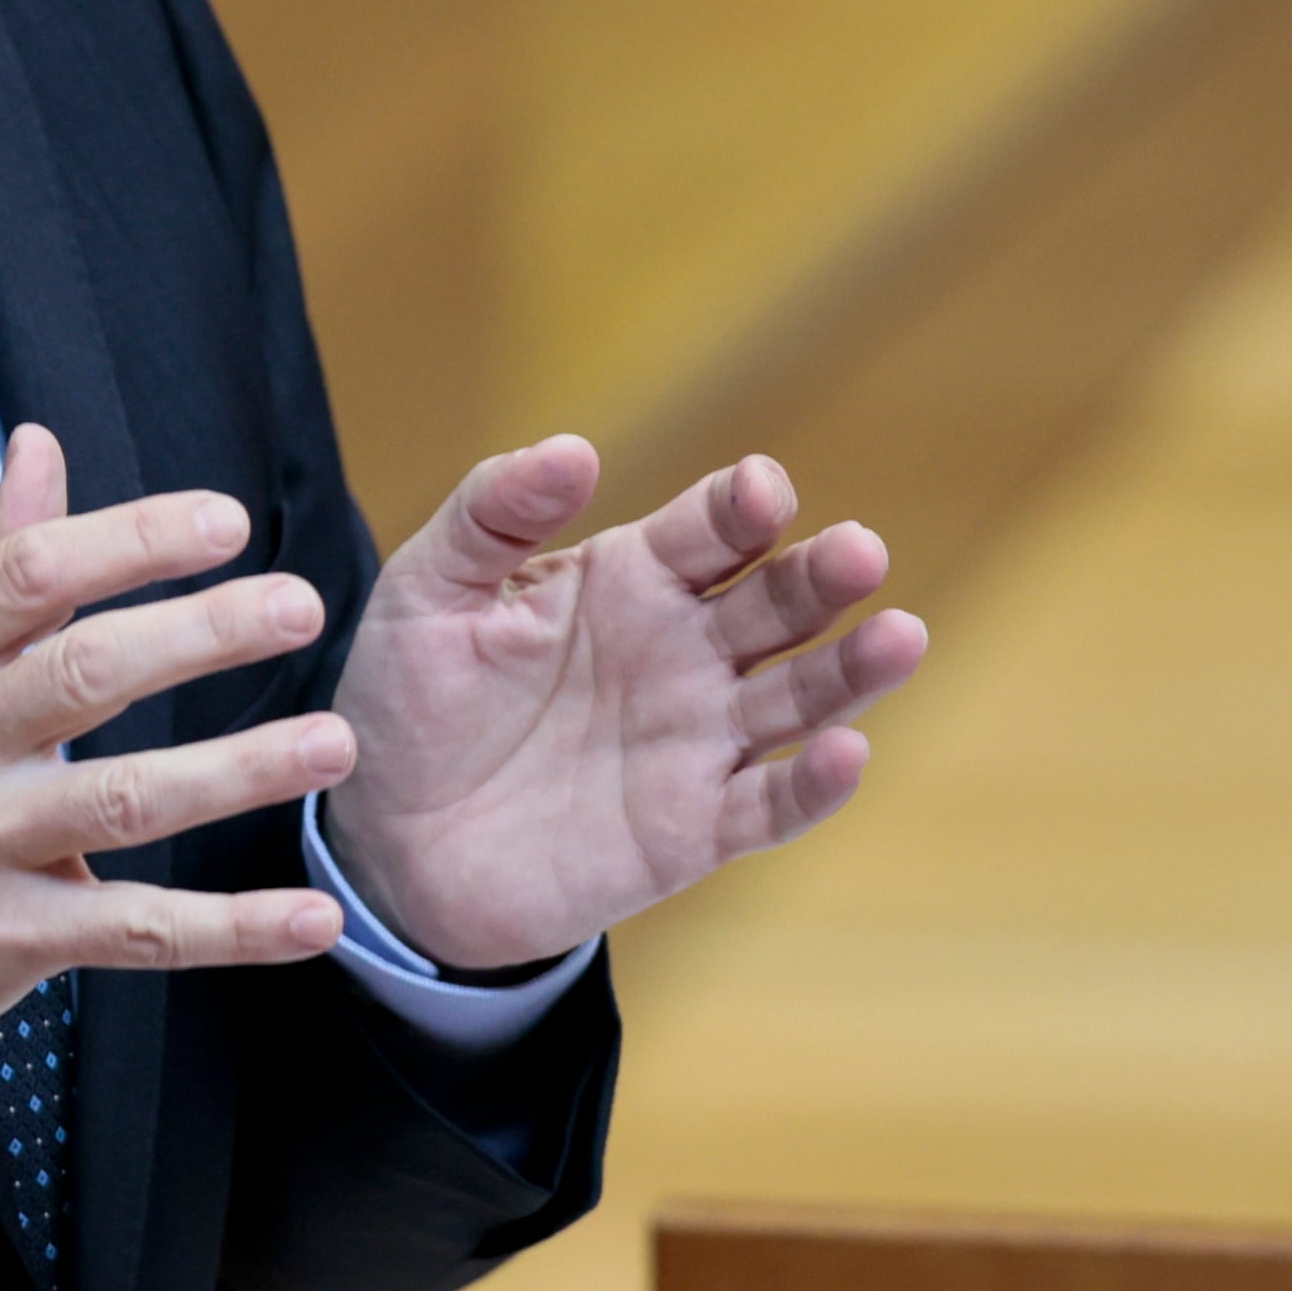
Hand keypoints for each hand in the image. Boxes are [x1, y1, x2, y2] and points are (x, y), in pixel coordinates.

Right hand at [0, 423, 350, 1053]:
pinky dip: (230, 930)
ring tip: (331, 742)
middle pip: (86, 676)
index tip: (226, 522)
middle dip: (202, 634)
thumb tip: (41, 446)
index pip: (29, 576)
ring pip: (125, 800)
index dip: (133, 541)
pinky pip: (135, 930)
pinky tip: (312, 918)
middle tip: (299, 606)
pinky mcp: (8, 939)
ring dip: (239, 772)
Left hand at [319, 439, 923, 972]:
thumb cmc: (413, 700)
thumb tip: (574, 449)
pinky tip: (847, 752)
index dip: (740, 507)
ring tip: (902, 636)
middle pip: (776, 604)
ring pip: (799, 699)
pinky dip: (812, 785)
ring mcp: (697, 741)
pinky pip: (767, 808)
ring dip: (853, 670)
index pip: (709, 530)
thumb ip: (492, 515)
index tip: (762, 490)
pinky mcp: (693, 832)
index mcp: (632, 577)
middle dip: (821, 575)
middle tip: (860, 551)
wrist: (389, 841)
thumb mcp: (428, 592)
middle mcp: (684, 651)